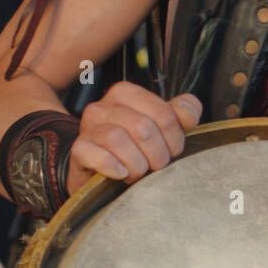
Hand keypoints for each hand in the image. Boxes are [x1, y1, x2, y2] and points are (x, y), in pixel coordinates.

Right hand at [67, 82, 202, 191]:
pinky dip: (114, 168)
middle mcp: (103, 105)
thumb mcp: (160, 128)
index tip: (172, 151)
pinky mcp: (78, 149)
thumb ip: (179, 114)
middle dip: (158, 155)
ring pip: (118, 140)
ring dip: (137, 164)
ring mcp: (87, 127)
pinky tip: (122, 174)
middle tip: (156, 166)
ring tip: (139, 172)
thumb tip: (188, 112)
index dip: (174, 139)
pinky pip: (98, 156)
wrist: (99, 173)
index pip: (163, 114)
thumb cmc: (134, 148)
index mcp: (126, 93)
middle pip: (143, 128)